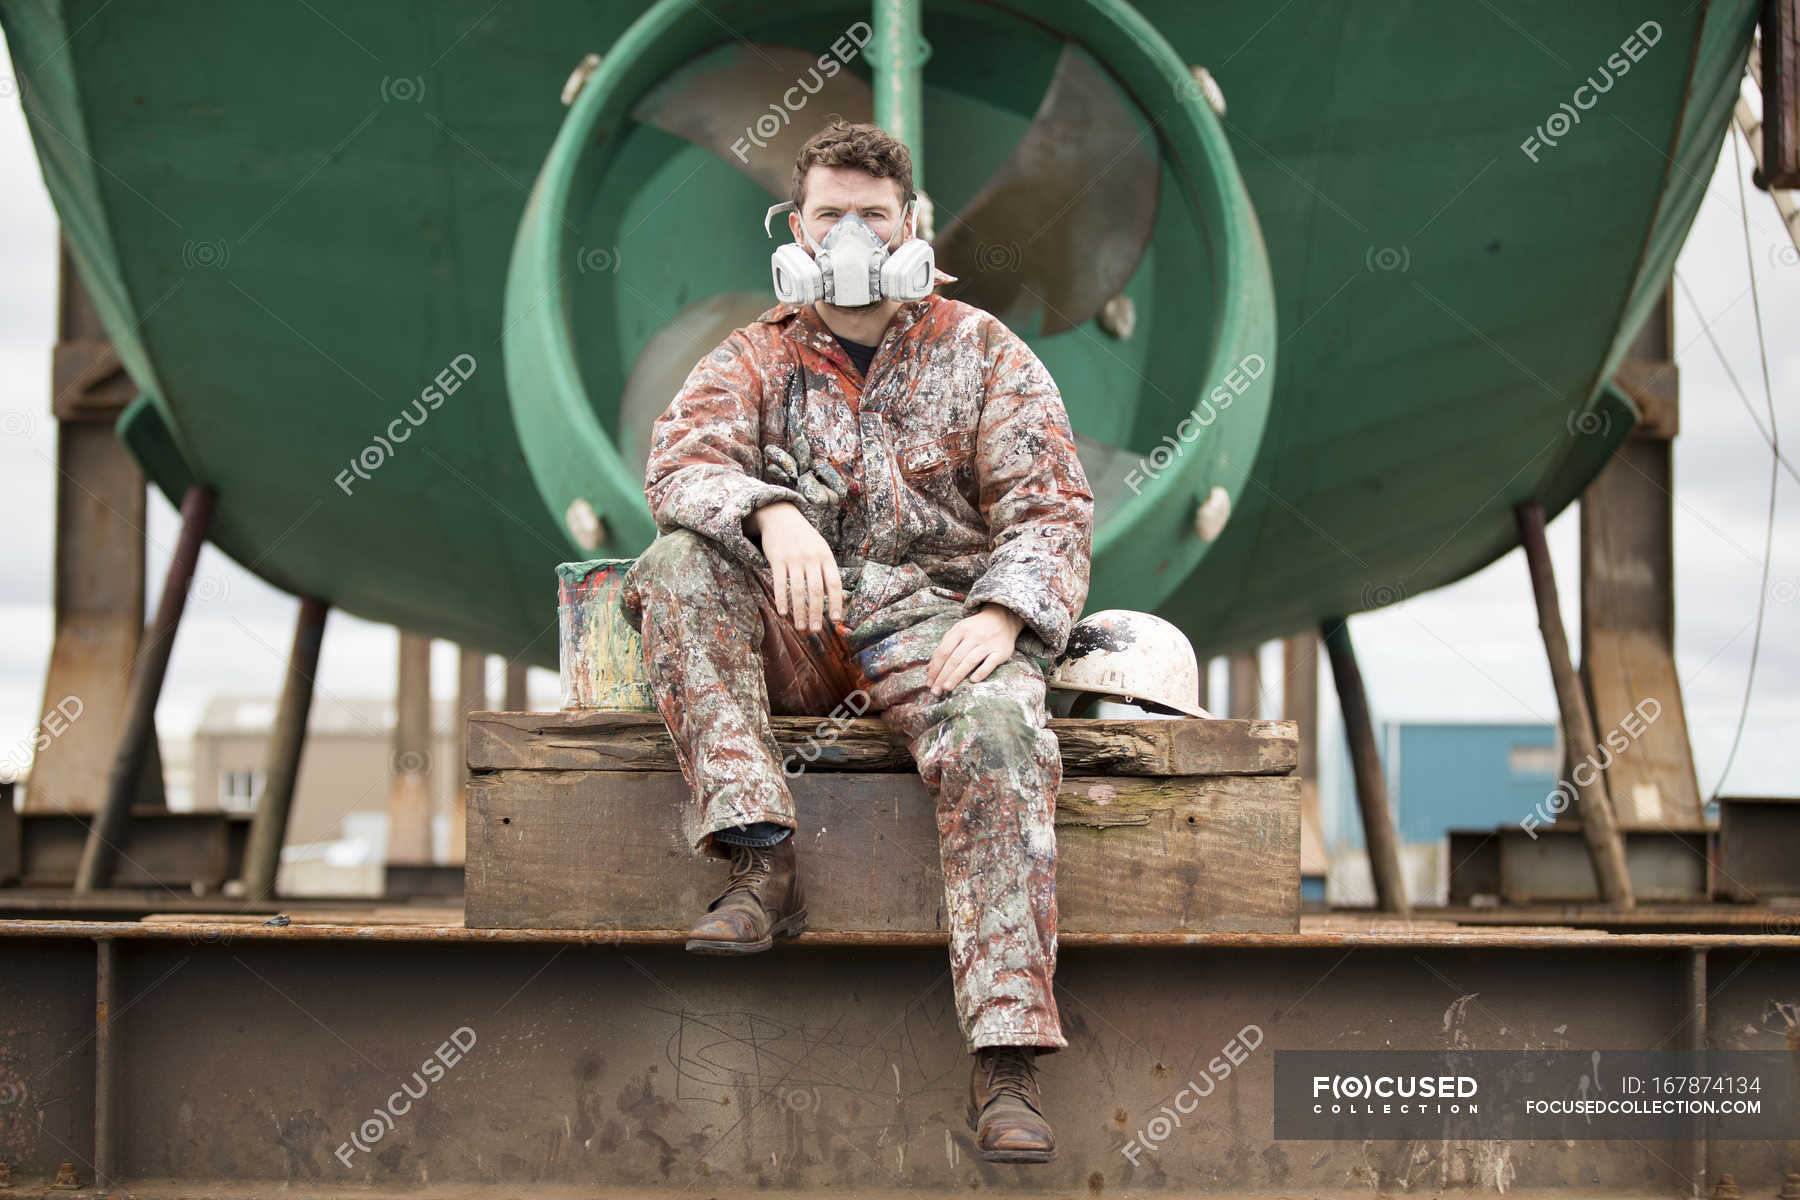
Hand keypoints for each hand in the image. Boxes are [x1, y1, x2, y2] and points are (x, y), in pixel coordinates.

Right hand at [749, 501, 843, 632]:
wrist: (781, 516)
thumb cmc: (805, 539)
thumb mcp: (822, 550)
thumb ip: (829, 573)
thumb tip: (843, 599)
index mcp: (826, 556)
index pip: (834, 583)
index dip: (836, 602)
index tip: (836, 620)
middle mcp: (811, 557)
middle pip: (816, 590)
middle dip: (816, 612)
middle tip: (815, 630)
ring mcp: (793, 557)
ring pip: (797, 590)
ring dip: (799, 611)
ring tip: (800, 627)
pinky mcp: (776, 558)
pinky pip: (779, 582)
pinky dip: (782, 599)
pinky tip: (783, 612)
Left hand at [926, 604, 1024, 694]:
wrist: (1002, 617)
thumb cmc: (975, 628)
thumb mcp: (958, 631)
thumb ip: (944, 647)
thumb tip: (929, 669)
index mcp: (960, 630)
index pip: (944, 651)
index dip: (935, 668)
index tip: (929, 683)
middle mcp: (973, 636)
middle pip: (954, 658)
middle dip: (943, 676)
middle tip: (935, 691)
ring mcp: (988, 643)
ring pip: (969, 661)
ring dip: (956, 675)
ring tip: (947, 688)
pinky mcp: (1001, 651)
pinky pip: (990, 663)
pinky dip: (981, 672)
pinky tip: (973, 681)